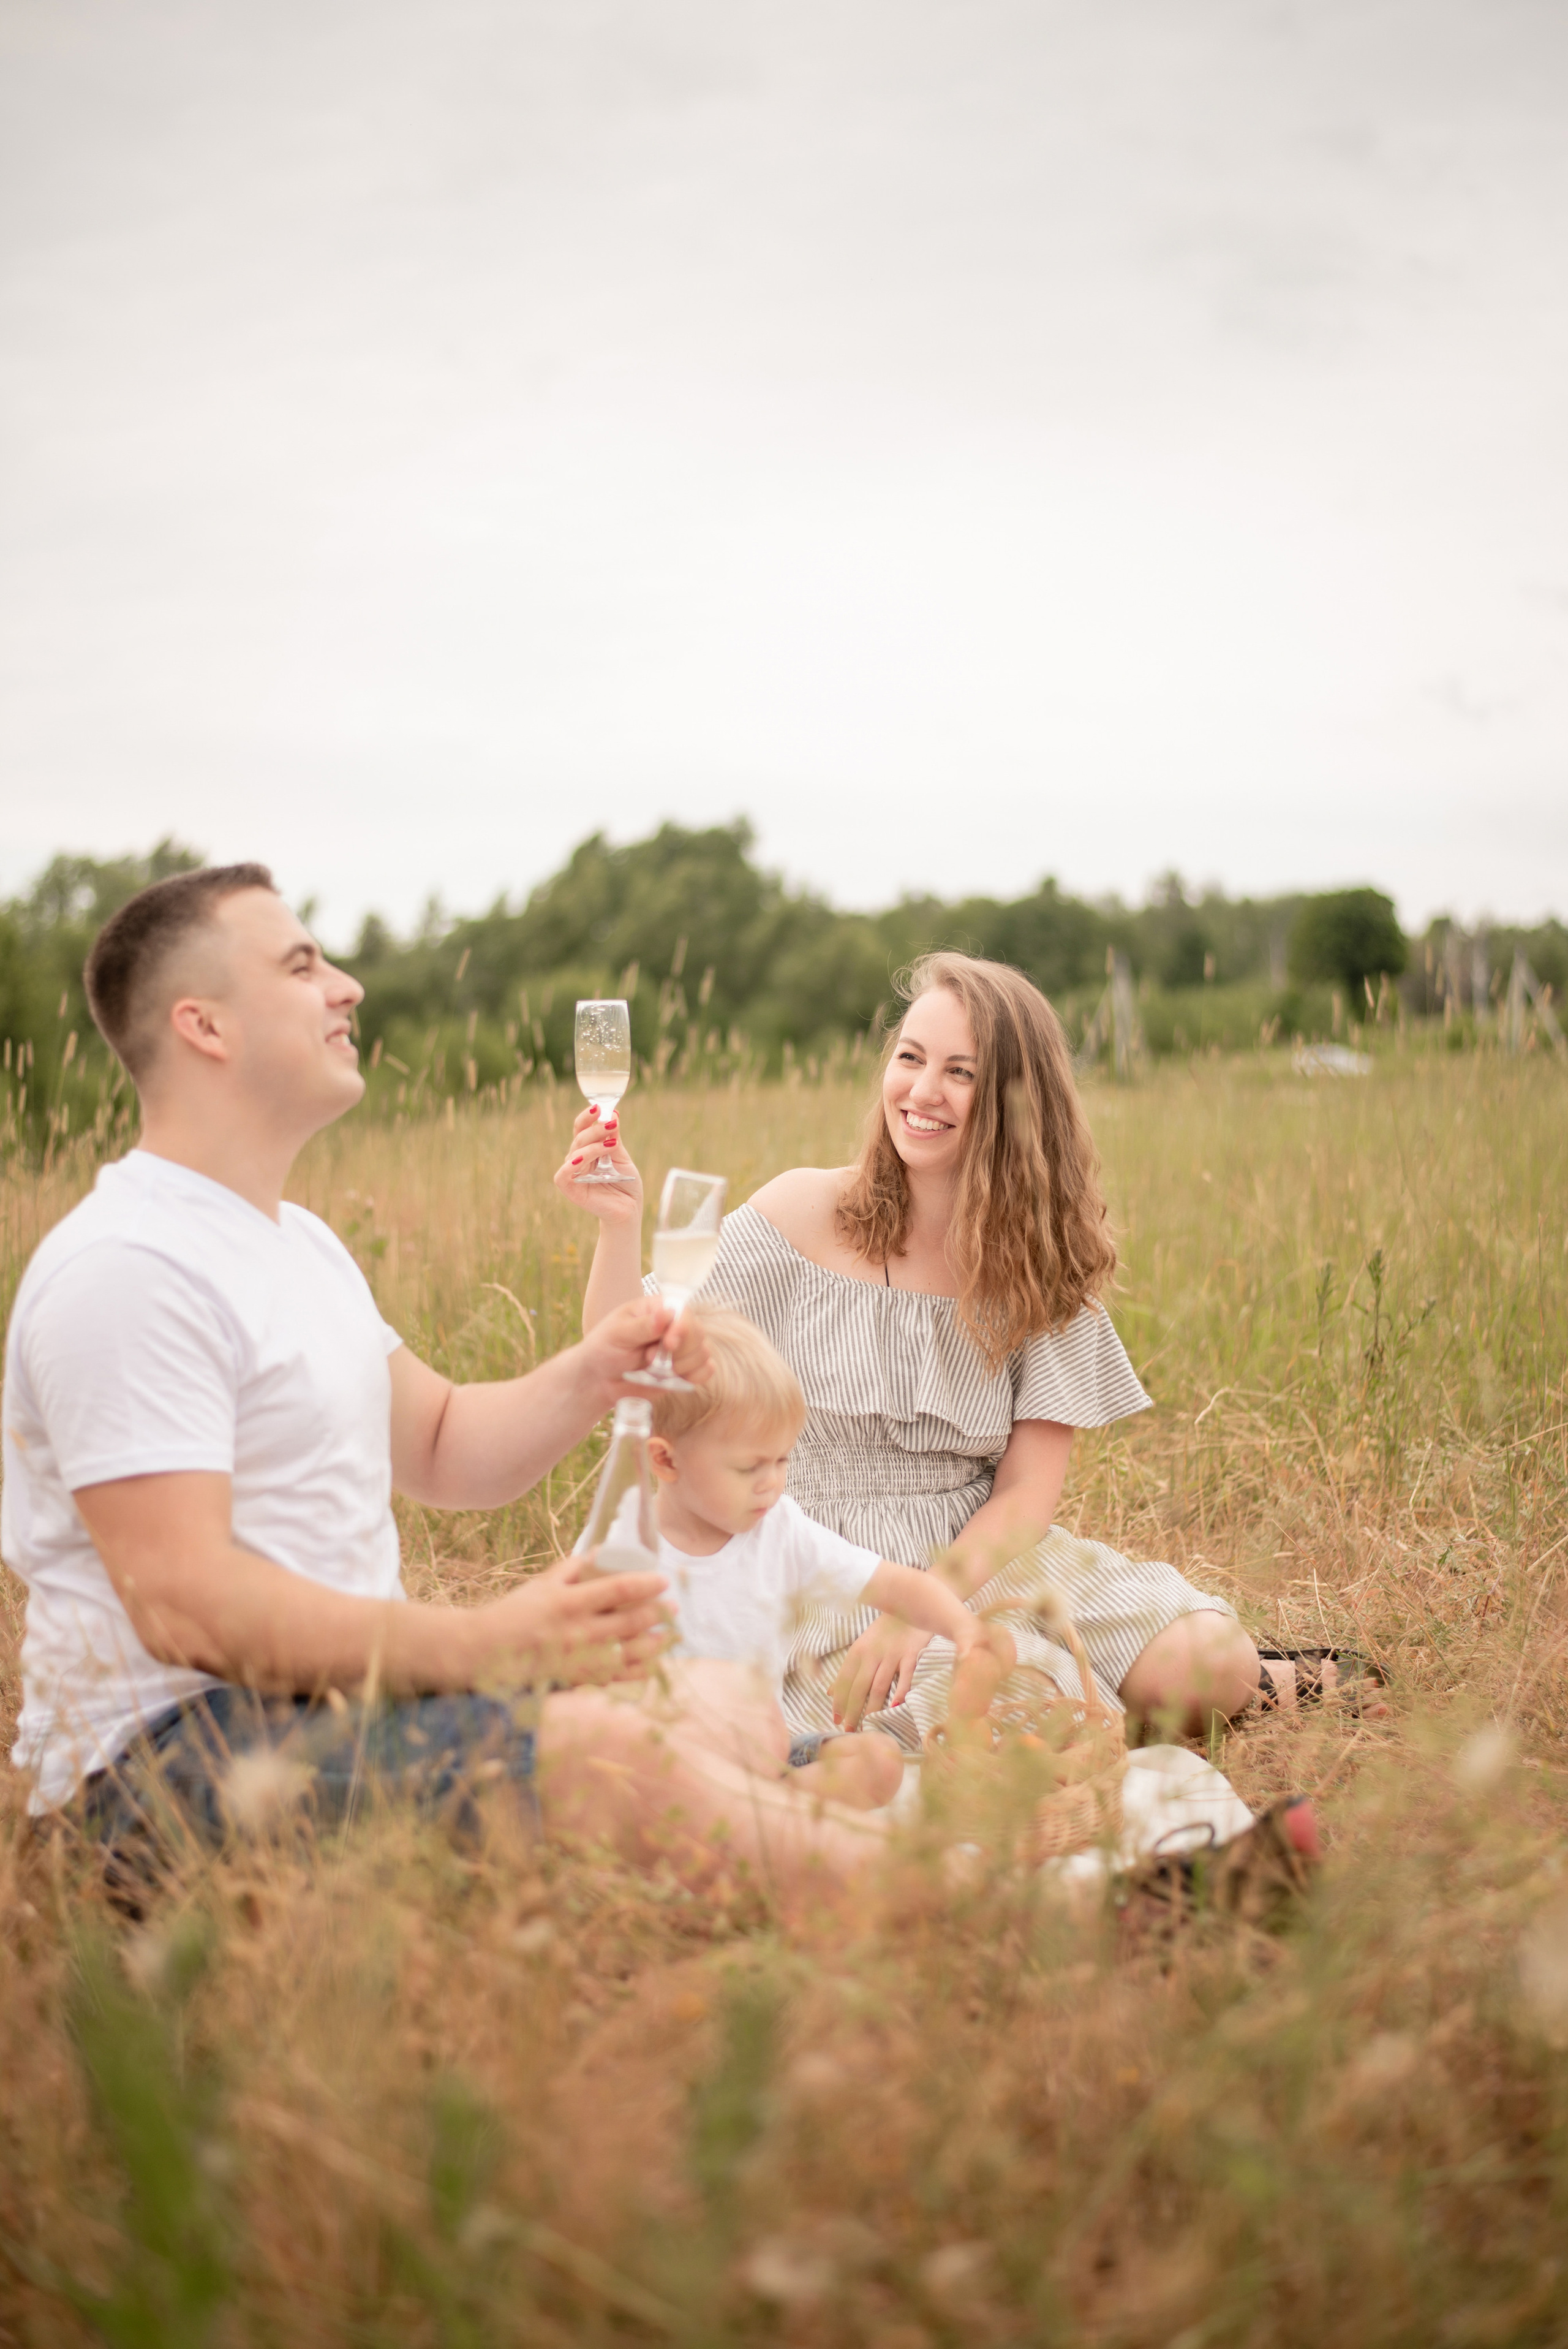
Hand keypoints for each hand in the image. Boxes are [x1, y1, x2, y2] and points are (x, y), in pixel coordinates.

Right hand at [476, 1553, 673, 1686]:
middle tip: (672, 1606)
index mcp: (569, 1603)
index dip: (647, 1584)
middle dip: (658, 1613)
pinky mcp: (577, 1679)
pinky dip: (638, 1671)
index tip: (663, 1581)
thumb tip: (604, 1551)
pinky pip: (616, 1677)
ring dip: (656, 1643)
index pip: (619, 1589)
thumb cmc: (515, 1612)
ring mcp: (580, 1660)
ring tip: (670, 1634)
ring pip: (630, 1653)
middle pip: (631, 1621)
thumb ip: (574, 1567)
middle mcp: (578, 1632)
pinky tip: (652, 1663)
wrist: (486, 1651)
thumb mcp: (542, 1583)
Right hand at [554, 1106, 644, 1225]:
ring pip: (575, 1152)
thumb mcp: (622, 1157)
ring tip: (611, 1144)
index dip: (588, 1117)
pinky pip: (563, 1174)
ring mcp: (572, 1173)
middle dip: (594, 1129)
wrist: (630, 1209)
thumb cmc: (626, 1183)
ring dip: (592, 1145)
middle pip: (579, 1138)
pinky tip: (582, 1158)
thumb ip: (614, 1138)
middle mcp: (578, 1159)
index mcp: (589, 1149)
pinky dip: (571, 1164)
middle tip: (610, 1124)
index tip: (599, 1107)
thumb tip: (612, 1114)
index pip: (582, 1128)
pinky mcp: (570, 1189)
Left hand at [582, 1294, 712, 1399]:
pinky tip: (678, 1378)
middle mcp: (675, 1325)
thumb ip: (642, 1326)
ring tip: (654, 1370)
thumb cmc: (605, 1348)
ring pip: (703, 1353)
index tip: (668, 1345)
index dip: (682, 1329)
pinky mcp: (685, 1368)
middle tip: (649, 1359)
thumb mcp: (617, 1334)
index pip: (684, 1312)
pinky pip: (706, 1370)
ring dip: (682, 1366)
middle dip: (678, 1352)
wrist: (601, 1378)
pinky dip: (697, 1376)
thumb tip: (666, 1314)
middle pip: (698, 1334)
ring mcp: (682, 1348)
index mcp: (659, 1308)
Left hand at [831, 1615, 933, 1728]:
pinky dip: (900, 1691)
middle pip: (859, 1687)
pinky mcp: (911, 1655)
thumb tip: (830, 1692)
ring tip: (868, 1725)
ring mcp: (892, 1655)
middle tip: (849, 1730)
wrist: (910, 1606)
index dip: (839, 1701)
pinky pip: (905, 1676)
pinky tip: (895, 1707)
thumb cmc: (885, 1631)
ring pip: (879, 1685)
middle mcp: (872, 1654)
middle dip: (852, 1710)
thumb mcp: (862, 1646)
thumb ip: (848, 1670)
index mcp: (858, 1651)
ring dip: (872, 1708)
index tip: (834, 1719)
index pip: (844, 1680)